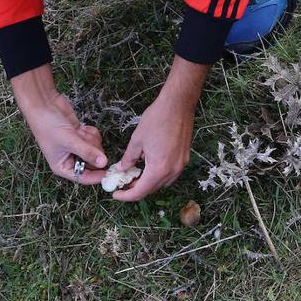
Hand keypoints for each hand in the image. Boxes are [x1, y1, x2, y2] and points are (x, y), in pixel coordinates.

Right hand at [12, 64, 108, 184]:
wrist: (44, 104)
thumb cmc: (48, 125)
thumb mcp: (69, 141)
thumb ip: (87, 152)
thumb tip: (103, 163)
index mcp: (63, 166)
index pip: (83, 177)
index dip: (97, 176)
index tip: (110, 172)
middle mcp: (70, 159)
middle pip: (93, 162)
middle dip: (93, 150)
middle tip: (86, 141)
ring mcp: (77, 146)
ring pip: (96, 149)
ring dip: (91, 140)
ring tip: (79, 132)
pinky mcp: (81, 135)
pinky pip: (94, 138)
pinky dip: (90, 132)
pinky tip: (81, 127)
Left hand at [113, 56, 207, 201]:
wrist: (178, 104)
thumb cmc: (157, 119)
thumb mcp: (137, 140)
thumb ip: (128, 158)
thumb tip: (121, 169)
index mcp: (159, 168)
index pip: (140, 192)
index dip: (126, 196)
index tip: (116, 194)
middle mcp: (172, 171)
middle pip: (152, 189)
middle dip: (136, 189)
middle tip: (122, 183)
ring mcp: (181, 165)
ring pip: (161, 183)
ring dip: (147, 183)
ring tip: (134, 174)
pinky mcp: (184, 158)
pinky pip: (170, 174)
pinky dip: (158, 175)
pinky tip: (148, 165)